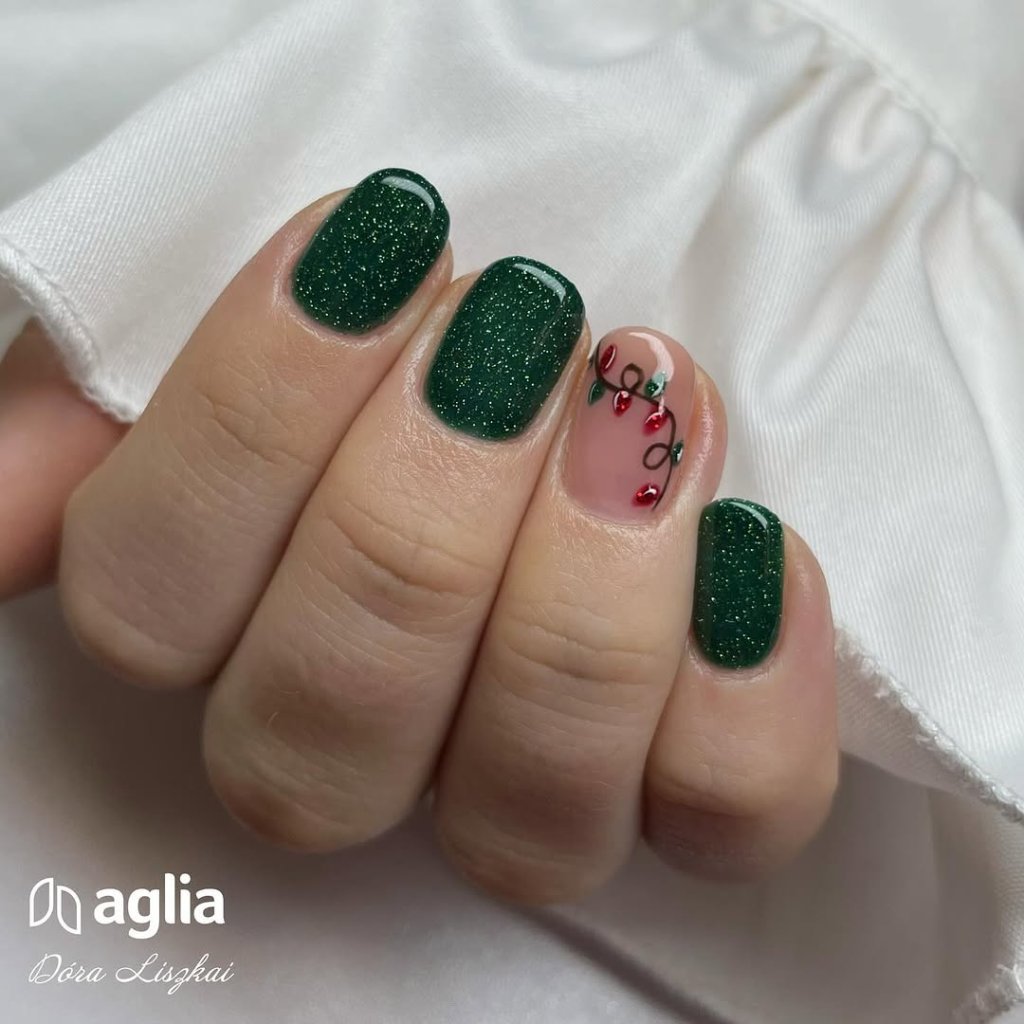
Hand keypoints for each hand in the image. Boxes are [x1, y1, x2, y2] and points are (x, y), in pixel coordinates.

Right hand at [0, 168, 836, 901]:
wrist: (609, 320)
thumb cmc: (427, 300)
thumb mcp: (261, 320)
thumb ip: (115, 409)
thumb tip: (12, 512)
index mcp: (224, 623)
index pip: (153, 606)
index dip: (257, 418)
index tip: (385, 245)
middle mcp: (363, 741)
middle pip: (327, 735)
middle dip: (420, 516)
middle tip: (520, 325)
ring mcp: (532, 780)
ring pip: (525, 814)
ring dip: (585, 600)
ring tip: (644, 395)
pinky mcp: (700, 781)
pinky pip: (731, 810)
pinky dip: (749, 683)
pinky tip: (747, 537)